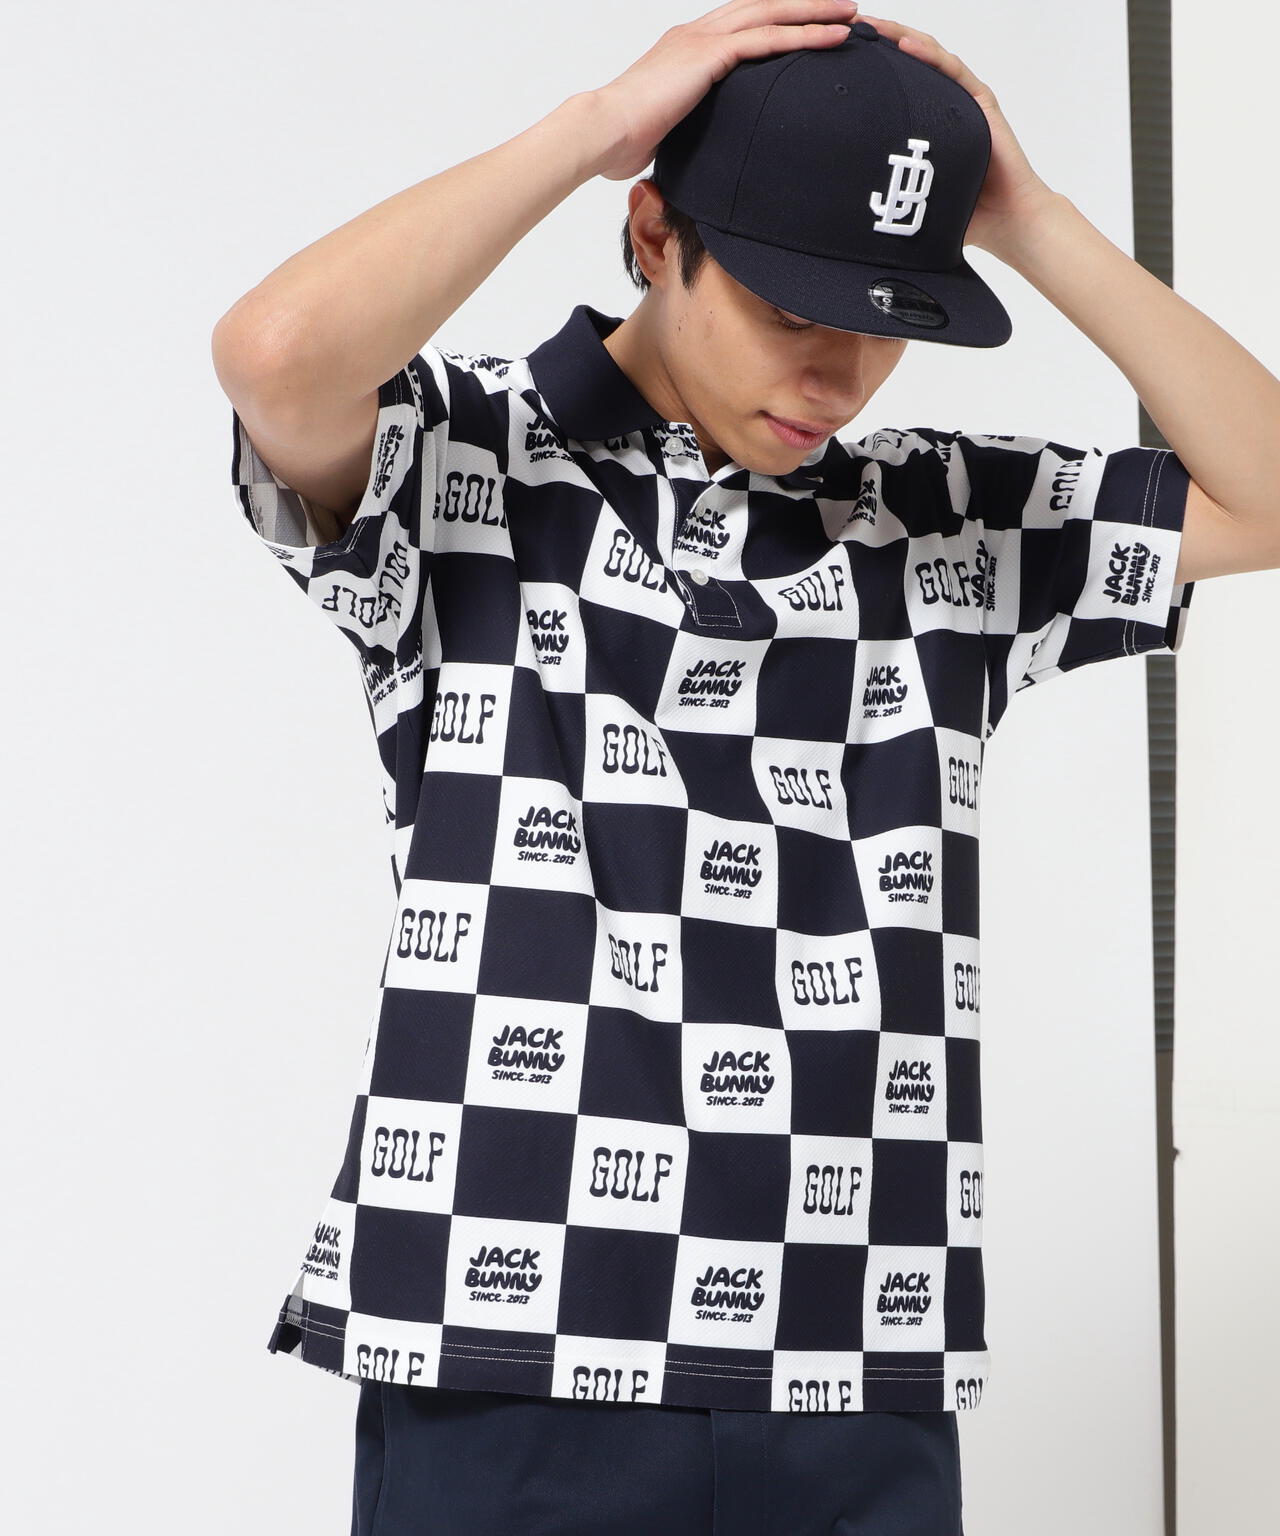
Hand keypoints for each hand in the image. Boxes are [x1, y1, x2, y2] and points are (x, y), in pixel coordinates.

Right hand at [590, 0, 862, 181]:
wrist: (602, 131)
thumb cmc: (621, 142)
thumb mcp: (665, 133)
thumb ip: (688, 133)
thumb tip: (700, 161)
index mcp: (684, 49)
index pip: (738, 24)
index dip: (773, 20)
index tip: (802, 22)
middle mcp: (695, 34)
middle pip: (760, 7)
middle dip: (802, 5)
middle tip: (841, 7)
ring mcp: (702, 40)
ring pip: (770, 14)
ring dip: (814, 12)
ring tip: (851, 14)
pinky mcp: (708, 55)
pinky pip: (767, 38)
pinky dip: (804, 35)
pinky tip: (834, 36)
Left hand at [854, 13, 1058, 254]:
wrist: (1005, 221)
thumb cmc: (960, 212)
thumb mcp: (908, 198)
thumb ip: (882, 189)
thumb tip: (836, 210)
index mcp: (923, 122)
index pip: (890, 83)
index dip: (865, 66)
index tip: (832, 55)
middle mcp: (942, 103)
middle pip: (905, 60)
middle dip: (876, 40)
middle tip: (842, 27)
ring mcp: (962, 98)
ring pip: (926, 55)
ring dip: (898, 36)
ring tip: (868, 25)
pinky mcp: (980, 101)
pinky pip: (952, 70)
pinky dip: (928, 54)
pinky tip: (904, 44)